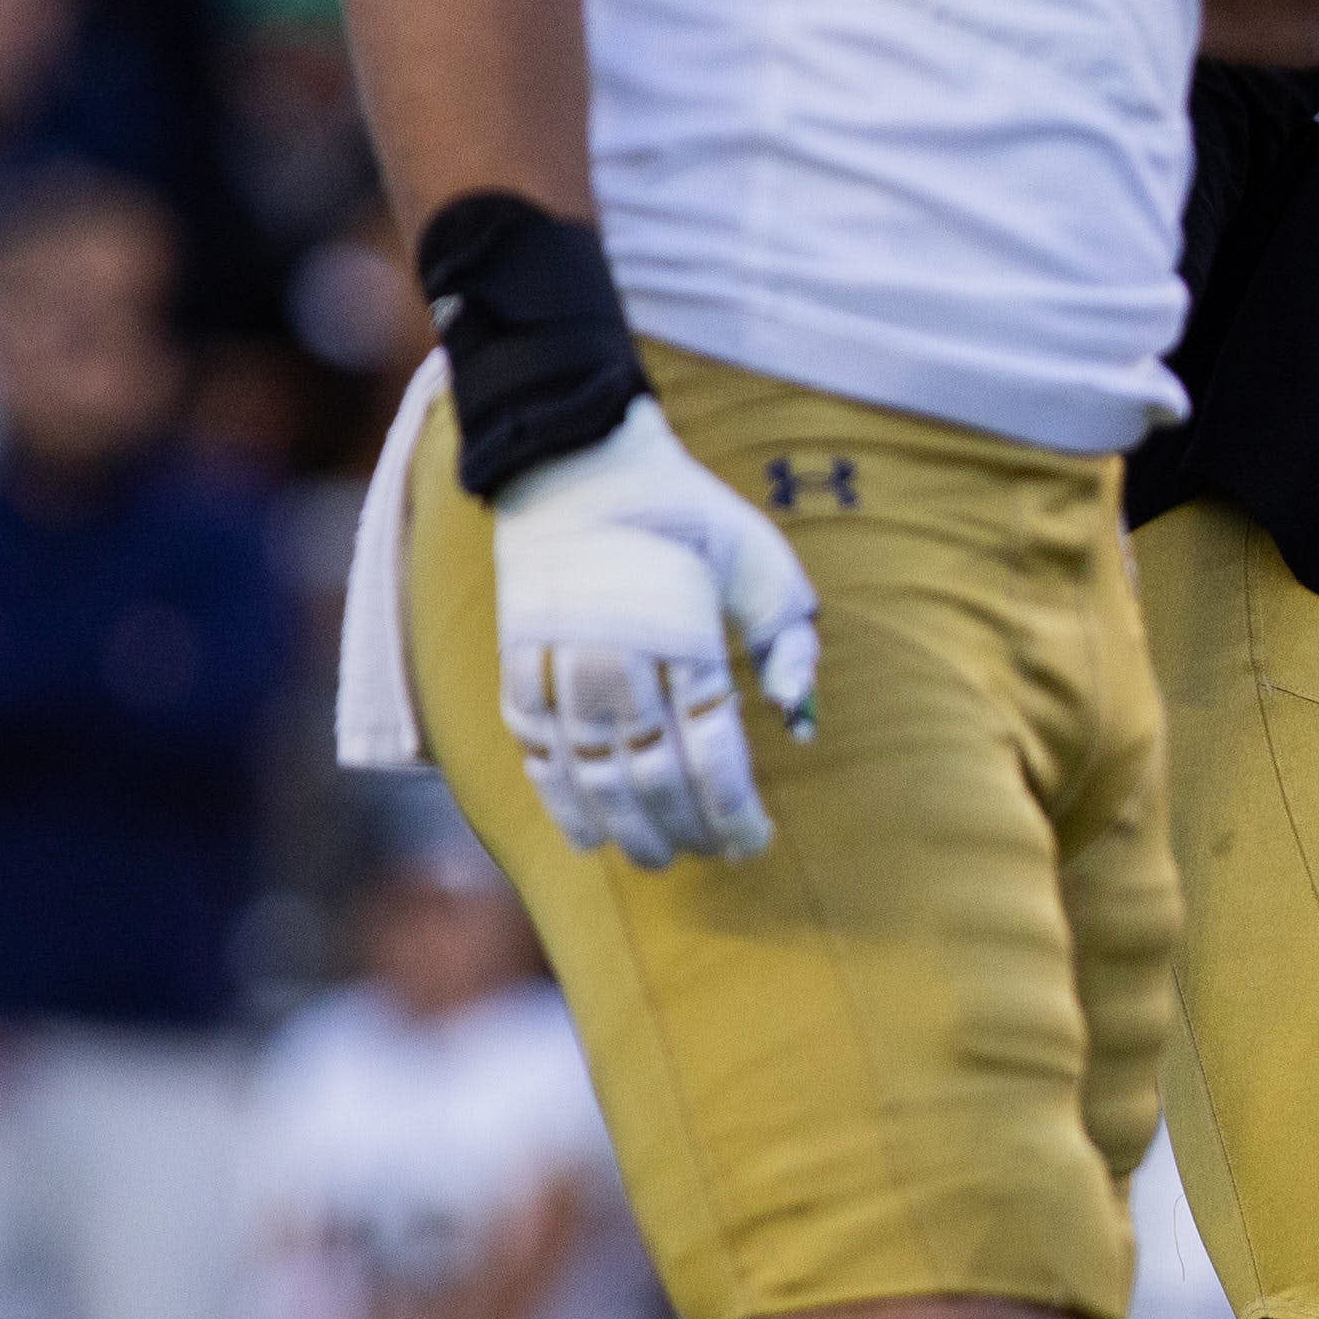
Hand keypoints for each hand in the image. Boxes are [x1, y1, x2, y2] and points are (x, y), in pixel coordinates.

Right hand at [485, 394, 820, 868]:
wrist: (575, 460)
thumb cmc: (685, 513)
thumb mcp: (760, 558)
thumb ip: (790, 639)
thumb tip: (799, 721)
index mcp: (686, 636)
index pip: (712, 754)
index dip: (732, 811)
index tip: (753, 841)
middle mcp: (620, 659)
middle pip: (654, 776)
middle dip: (689, 829)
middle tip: (715, 854)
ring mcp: (561, 665)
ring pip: (593, 776)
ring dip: (629, 830)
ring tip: (660, 858)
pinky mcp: (518, 663)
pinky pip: (537, 753)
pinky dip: (562, 802)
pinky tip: (589, 835)